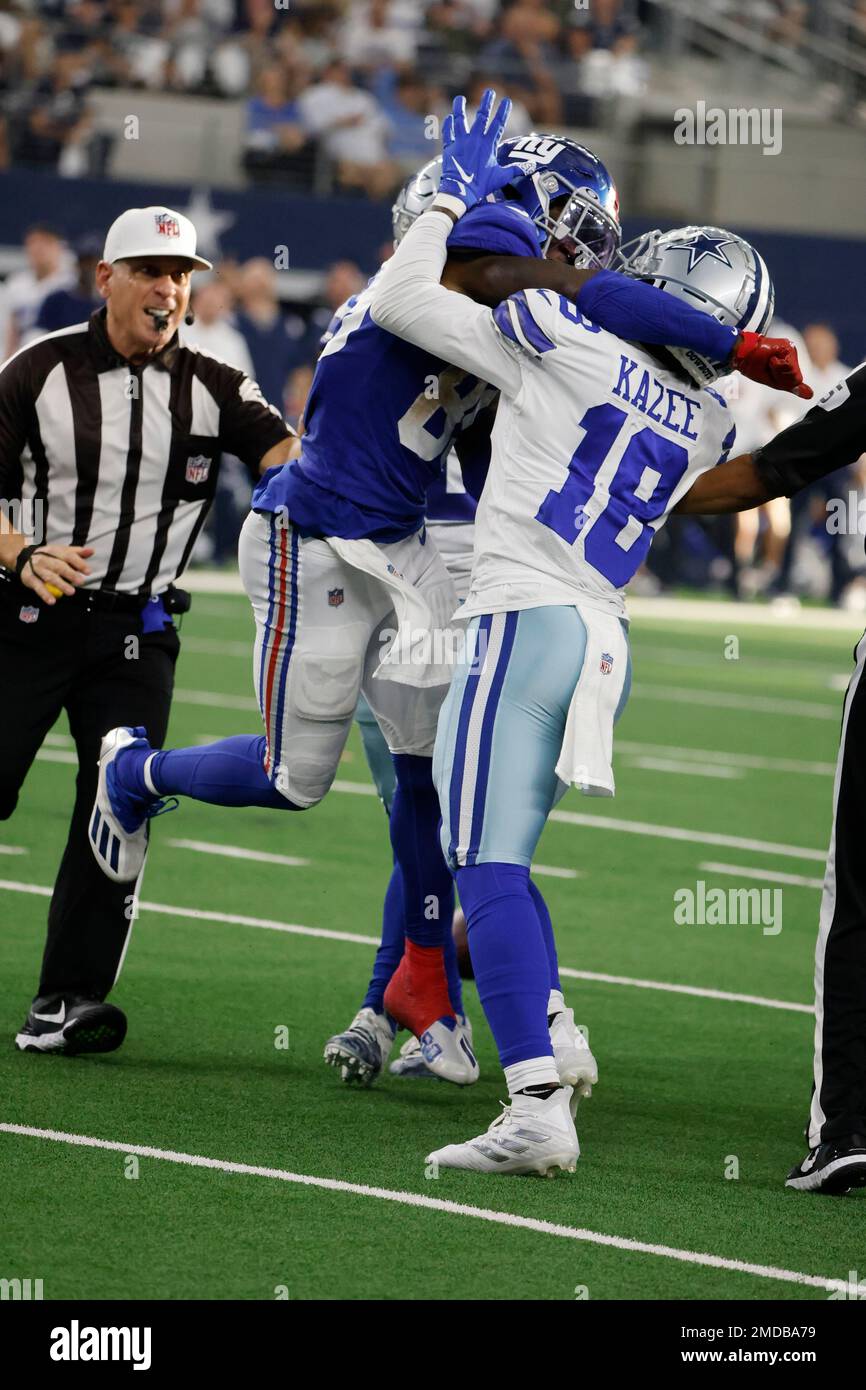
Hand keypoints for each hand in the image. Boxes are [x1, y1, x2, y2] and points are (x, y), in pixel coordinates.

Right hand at [18, 545, 92, 604]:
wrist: (23, 557)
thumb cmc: (48, 556)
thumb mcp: (61, 552)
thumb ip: (77, 553)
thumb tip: (91, 551)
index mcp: (54, 550)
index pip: (68, 556)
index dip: (79, 563)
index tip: (88, 572)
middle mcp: (45, 558)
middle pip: (59, 566)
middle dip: (70, 574)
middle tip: (80, 582)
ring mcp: (36, 568)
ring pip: (49, 577)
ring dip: (60, 584)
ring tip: (71, 592)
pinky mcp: (29, 578)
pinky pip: (38, 587)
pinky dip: (44, 594)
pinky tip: (52, 601)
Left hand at [439, 87, 533, 209]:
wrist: (460, 192)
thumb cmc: (481, 185)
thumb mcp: (501, 177)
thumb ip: (516, 170)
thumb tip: (532, 167)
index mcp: (488, 144)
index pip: (498, 123)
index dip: (503, 111)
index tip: (507, 100)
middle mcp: (475, 139)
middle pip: (482, 115)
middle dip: (487, 102)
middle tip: (489, 91)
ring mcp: (461, 141)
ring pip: (460, 119)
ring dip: (460, 107)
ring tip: (460, 99)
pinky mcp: (449, 147)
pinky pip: (448, 132)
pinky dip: (448, 124)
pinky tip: (449, 118)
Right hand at [732, 332, 813, 399]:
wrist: (743, 356)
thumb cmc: (754, 367)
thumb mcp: (775, 382)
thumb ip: (793, 387)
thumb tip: (811, 395)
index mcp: (790, 363)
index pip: (796, 381)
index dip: (782, 382)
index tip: (770, 373)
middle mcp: (793, 356)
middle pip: (797, 378)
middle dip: (781, 378)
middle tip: (769, 368)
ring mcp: (791, 351)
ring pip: (793, 373)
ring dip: (778, 372)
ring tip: (769, 362)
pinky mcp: (788, 347)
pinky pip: (788, 366)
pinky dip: (777, 366)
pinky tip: (770, 358)